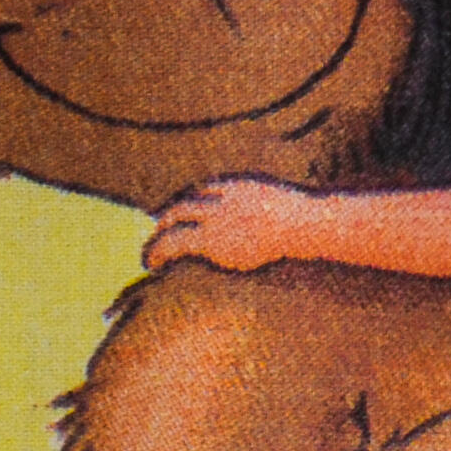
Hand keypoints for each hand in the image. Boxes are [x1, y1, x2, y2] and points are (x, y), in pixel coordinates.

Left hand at [145, 177, 317, 275]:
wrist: (301, 224)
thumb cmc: (302, 221)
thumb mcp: (283, 206)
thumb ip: (267, 209)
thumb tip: (272, 224)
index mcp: (237, 186)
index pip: (204, 191)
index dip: (190, 205)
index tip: (183, 217)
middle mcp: (219, 197)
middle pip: (184, 202)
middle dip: (167, 217)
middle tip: (158, 232)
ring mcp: (213, 215)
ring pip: (174, 219)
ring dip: (158, 237)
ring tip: (148, 256)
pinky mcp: (210, 238)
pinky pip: (176, 243)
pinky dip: (159, 252)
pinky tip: (152, 264)